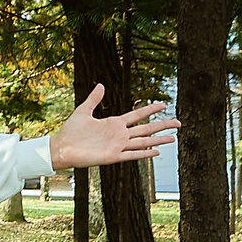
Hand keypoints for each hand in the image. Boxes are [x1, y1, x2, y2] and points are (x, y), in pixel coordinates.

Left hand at [46, 85, 177, 170]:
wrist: (62, 147)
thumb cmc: (71, 131)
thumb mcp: (83, 111)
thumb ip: (94, 99)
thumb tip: (101, 85)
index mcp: (114, 123)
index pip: (137, 115)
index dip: (151, 109)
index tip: (164, 104)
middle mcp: (119, 134)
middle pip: (146, 128)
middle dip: (162, 125)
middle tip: (179, 122)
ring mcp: (118, 146)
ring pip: (143, 142)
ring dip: (159, 140)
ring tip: (174, 138)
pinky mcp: (113, 156)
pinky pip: (132, 155)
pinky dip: (144, 154)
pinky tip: (156, 152)